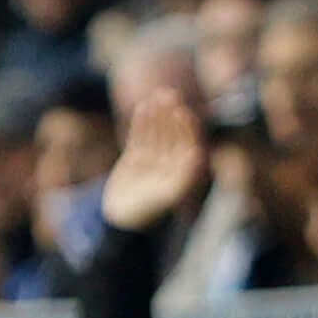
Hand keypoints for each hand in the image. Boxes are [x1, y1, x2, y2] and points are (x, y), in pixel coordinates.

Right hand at [103, 89, 208, 231]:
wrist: (120, 221)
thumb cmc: (148, 212)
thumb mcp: (168, 195)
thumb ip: (184, 176)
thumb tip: (197, 153)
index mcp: (182, 172)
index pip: (188, 144)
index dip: (186, 128)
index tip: (183, 112)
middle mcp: (169, 164)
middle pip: (172, 135)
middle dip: (171, 116)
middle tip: (170, 96)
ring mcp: (152, 161)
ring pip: (156, 133)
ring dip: (157, 115)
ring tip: (155, 97)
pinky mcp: (135, 159)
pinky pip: (139, 138)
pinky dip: (141, 124)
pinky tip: (143, 108)